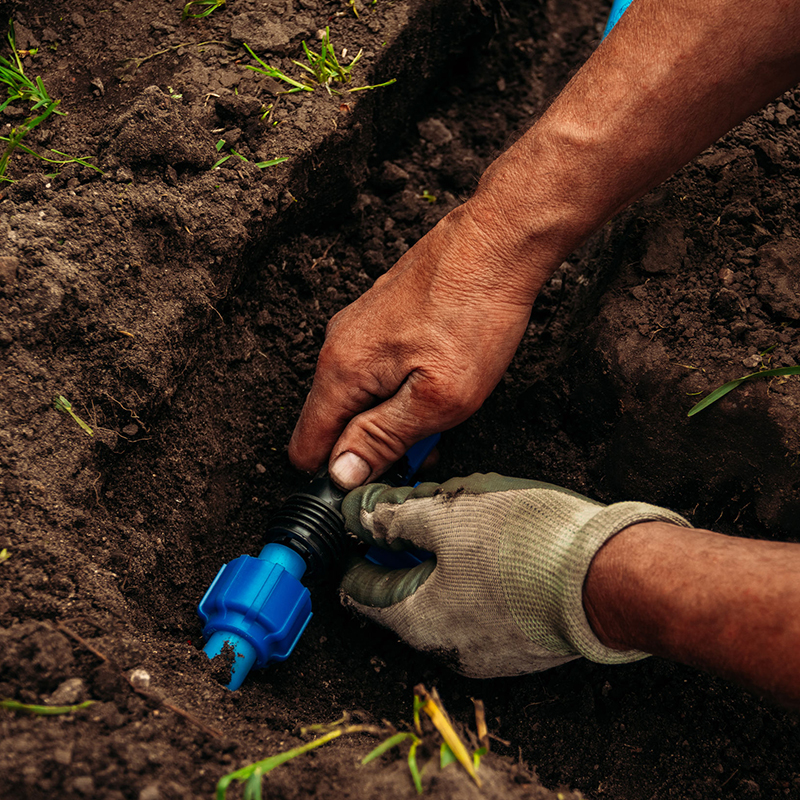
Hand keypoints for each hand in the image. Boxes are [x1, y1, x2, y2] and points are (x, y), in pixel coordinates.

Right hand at [288, 198, 556, 488]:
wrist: (496, 242)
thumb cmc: (473, 315)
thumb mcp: (436, 398)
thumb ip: (382, 438)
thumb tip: (341, 474)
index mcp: (341, 371)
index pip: (307, 445)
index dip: (337, 474)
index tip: (378, 481)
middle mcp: (337, 346)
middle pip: (334, 423)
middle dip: (374, 445)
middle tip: (427, 447)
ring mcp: (357, 327)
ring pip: (359, 396)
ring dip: (393, 415)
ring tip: (441, 411)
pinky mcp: (380, 316)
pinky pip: (376, 369)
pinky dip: (401, 386)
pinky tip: (439, 379)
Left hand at [339, 473, 689, 677]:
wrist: (611, 578)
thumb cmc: (527, 545)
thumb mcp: (447, 514)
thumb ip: (394, 515)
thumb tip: (358, 512)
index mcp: (417, 619)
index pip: (359, 590)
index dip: (355, 551)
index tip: (361, 524)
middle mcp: (446, 647)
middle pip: (404, 592)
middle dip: (404, 548)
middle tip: (416, 508)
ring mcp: (488, 650)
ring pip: (445, 597)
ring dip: (442, 560)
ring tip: (463, 519)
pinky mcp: (523, 642)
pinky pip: (482, 605)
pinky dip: (476, 576)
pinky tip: (497, 544)